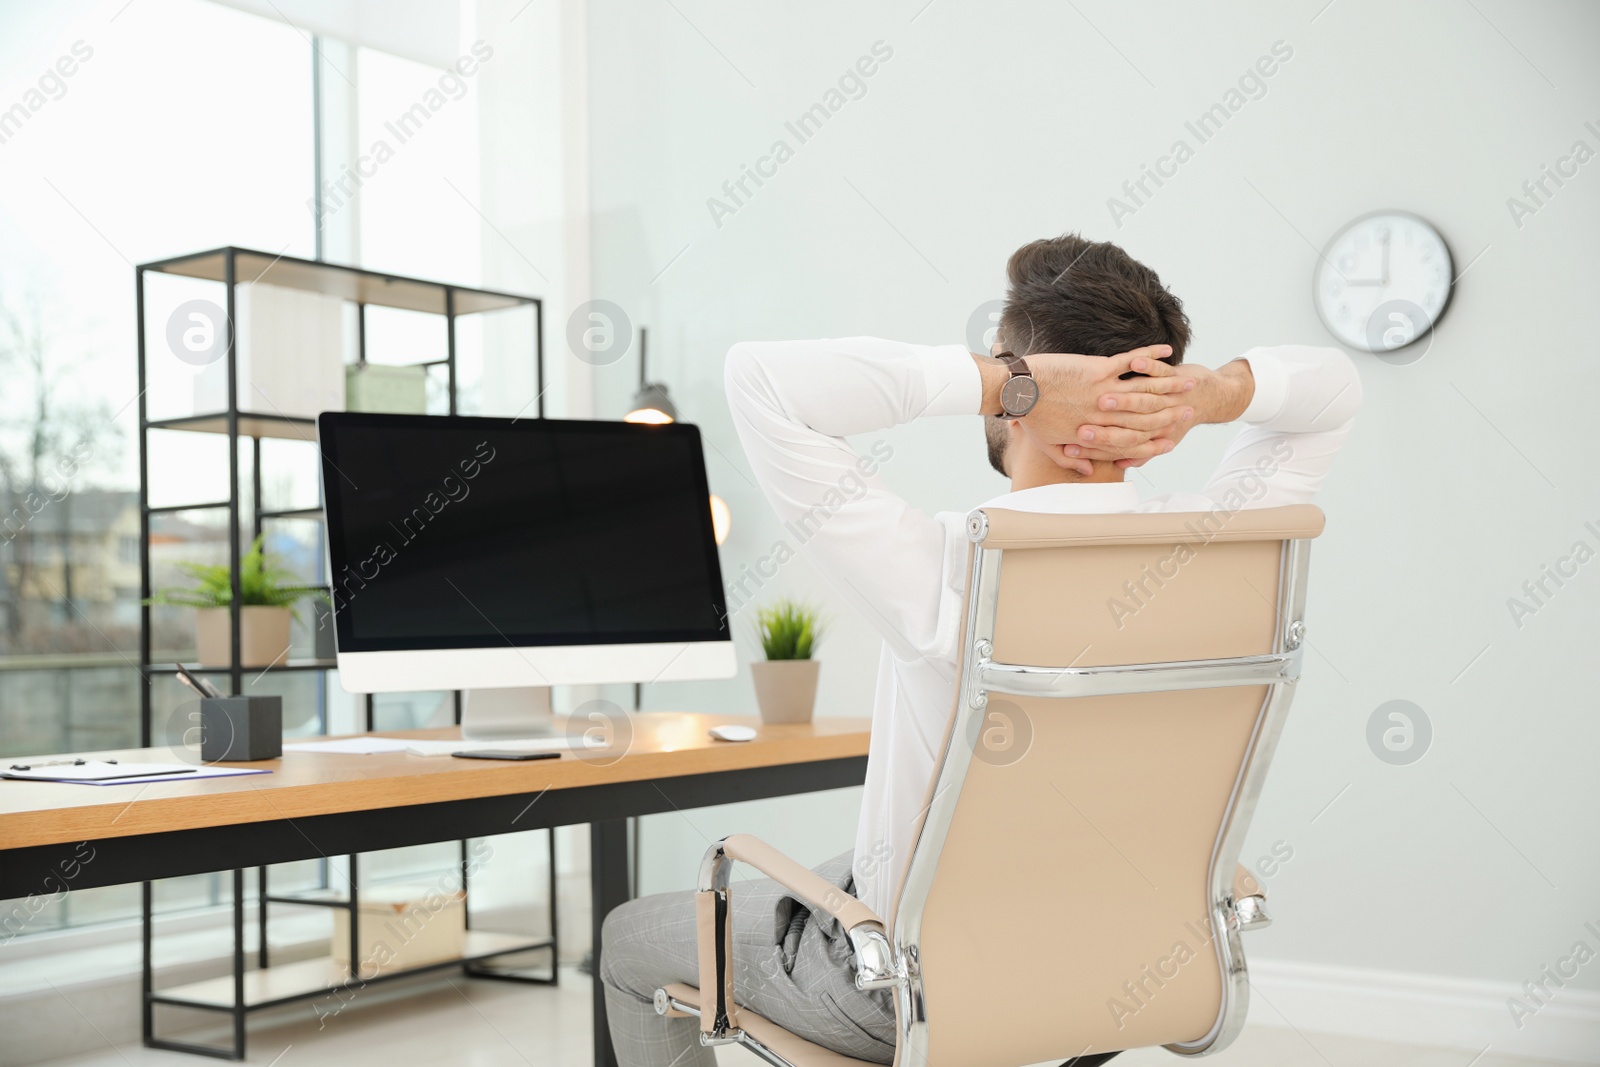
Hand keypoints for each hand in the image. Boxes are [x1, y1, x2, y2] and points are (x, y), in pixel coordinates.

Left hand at [1014, 346, 1195, 471]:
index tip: (1172, 440)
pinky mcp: (1098, 367)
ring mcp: (1103, 389)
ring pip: (1144, 388)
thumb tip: (1089, 469)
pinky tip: (1167, 351)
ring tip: (1189, 381)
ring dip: (1170, 384)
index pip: (1133, 440)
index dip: (1154, 441)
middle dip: (1172, 412)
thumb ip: (1072, 459)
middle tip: (1192, 408)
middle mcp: (1105, 414)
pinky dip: (1149, 355)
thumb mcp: (1049, 446)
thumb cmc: (1030, 417)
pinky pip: (1130, 360)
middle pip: (1147, 415)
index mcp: (1096, 432)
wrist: (1016, 390)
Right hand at [1072, 359, 1254, 467]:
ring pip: (1145, 395)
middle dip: (1105, 428)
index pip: (1121, 442)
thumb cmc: (1177, 417)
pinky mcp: (1173, 375)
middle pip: (1130, 422)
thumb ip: (1136, 454)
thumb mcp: (1159, 441)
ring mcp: (1166, 394)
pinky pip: (1159, 369)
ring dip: (1124, 400)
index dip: (1098, 445)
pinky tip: (1136, 361)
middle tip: (1082, 427)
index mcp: (1148, 433)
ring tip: (1104, 396)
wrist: (1213, 398)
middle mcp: (1156, 416)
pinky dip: (1149, 363)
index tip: (1076, 445)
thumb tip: (1117, 467)